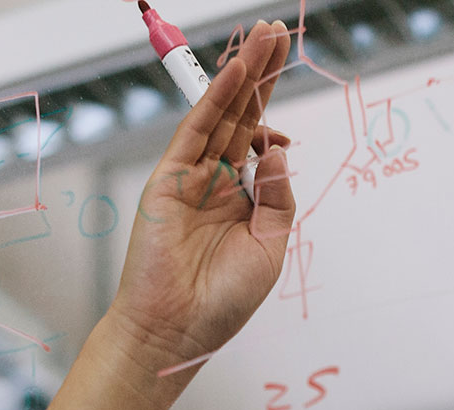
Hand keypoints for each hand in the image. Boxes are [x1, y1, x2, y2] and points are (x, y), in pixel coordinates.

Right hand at [104, 21, 296, 373]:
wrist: (177, 331)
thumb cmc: (222, 302)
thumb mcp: (270, 246)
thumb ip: (278, 197)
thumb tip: (278, 150)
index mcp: (241, 199)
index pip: (259, 138)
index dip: (271, 103)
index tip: (285, 67)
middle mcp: (215, 182)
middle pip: (241, 115)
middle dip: (260, 74)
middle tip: (276, 33)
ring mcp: (190, 179)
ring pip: (221, 115)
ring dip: (242, 75)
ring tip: (263, 39)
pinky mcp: (168, 181)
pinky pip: (196, 131)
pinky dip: (216, 100)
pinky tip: (235, 73)